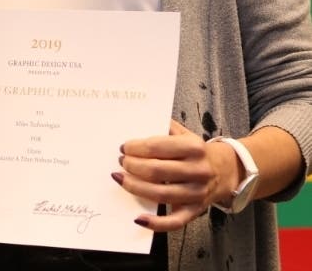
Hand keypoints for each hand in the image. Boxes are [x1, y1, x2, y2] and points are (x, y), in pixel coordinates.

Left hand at [117, 119, 236, 230]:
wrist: (225, 170)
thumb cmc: (196, 151)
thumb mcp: (184, 133)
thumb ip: (162, 126)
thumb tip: (134, 123)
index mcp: (194, 147)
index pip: (156, 147)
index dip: (135, 148)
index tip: (123, 148)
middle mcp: (198, 170)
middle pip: (155, 171)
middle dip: (132, 166)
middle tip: (121, 162)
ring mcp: (197, 192)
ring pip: (160, 194)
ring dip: (135, 187)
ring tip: (120, 179)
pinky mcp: (195, 210)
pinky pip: (174, 221)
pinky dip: (156, 223)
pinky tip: (138, 218)